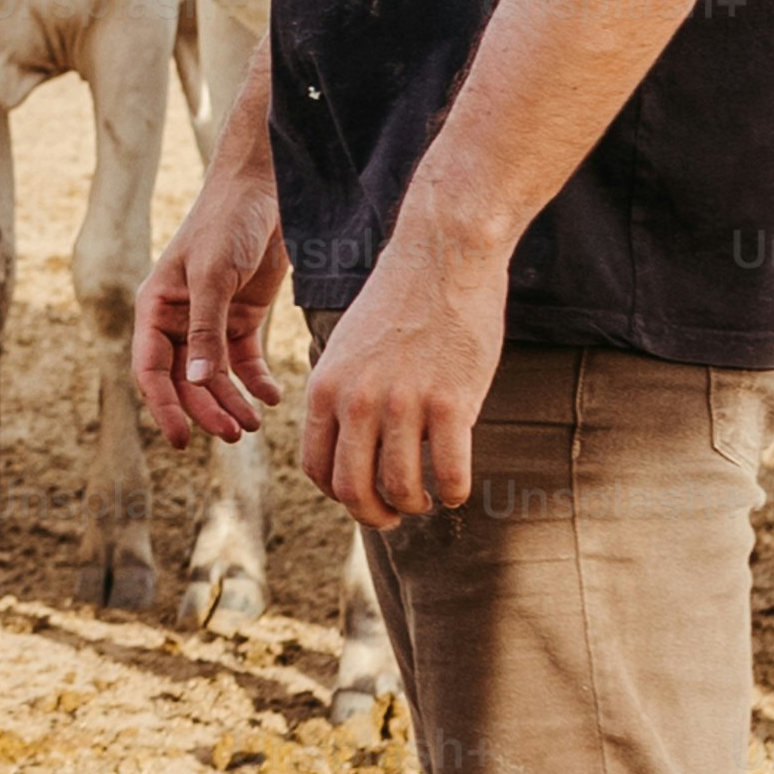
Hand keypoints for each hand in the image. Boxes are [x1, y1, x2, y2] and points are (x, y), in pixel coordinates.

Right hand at [134, 137, 290, 446]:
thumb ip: (205, 331)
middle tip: (235, 433)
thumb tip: (197, 382)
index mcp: (156, 307)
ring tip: (255, 424)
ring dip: (231, 401)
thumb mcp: (213, 276)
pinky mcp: (241, 316)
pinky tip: (272, 396)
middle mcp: (178, 318)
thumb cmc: (226, 222)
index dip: (163, 407)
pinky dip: (255, 382)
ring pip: (214, 376)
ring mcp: (210, 319)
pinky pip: (242, 361)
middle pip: (186, 379)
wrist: (264, 188)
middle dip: (207, 409)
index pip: (151, 369)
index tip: (180, 441)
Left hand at [300, 228, 511, 532]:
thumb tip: (348, 451)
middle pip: (352, 490)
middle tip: (395, 516)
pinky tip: (457, 488)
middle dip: (374, 515)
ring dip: (416, 505)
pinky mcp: (453, 402)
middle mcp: (357, 400)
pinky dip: (454, 492)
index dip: (339, 496)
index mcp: (324, 388)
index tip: (363, 498)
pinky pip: (450, 473)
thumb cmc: (398, 305)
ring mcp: (404, 403)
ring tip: (428, 497)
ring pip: (401, 488)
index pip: (317, 469)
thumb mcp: (346, 350)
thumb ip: (341, 397)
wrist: (443, 258)